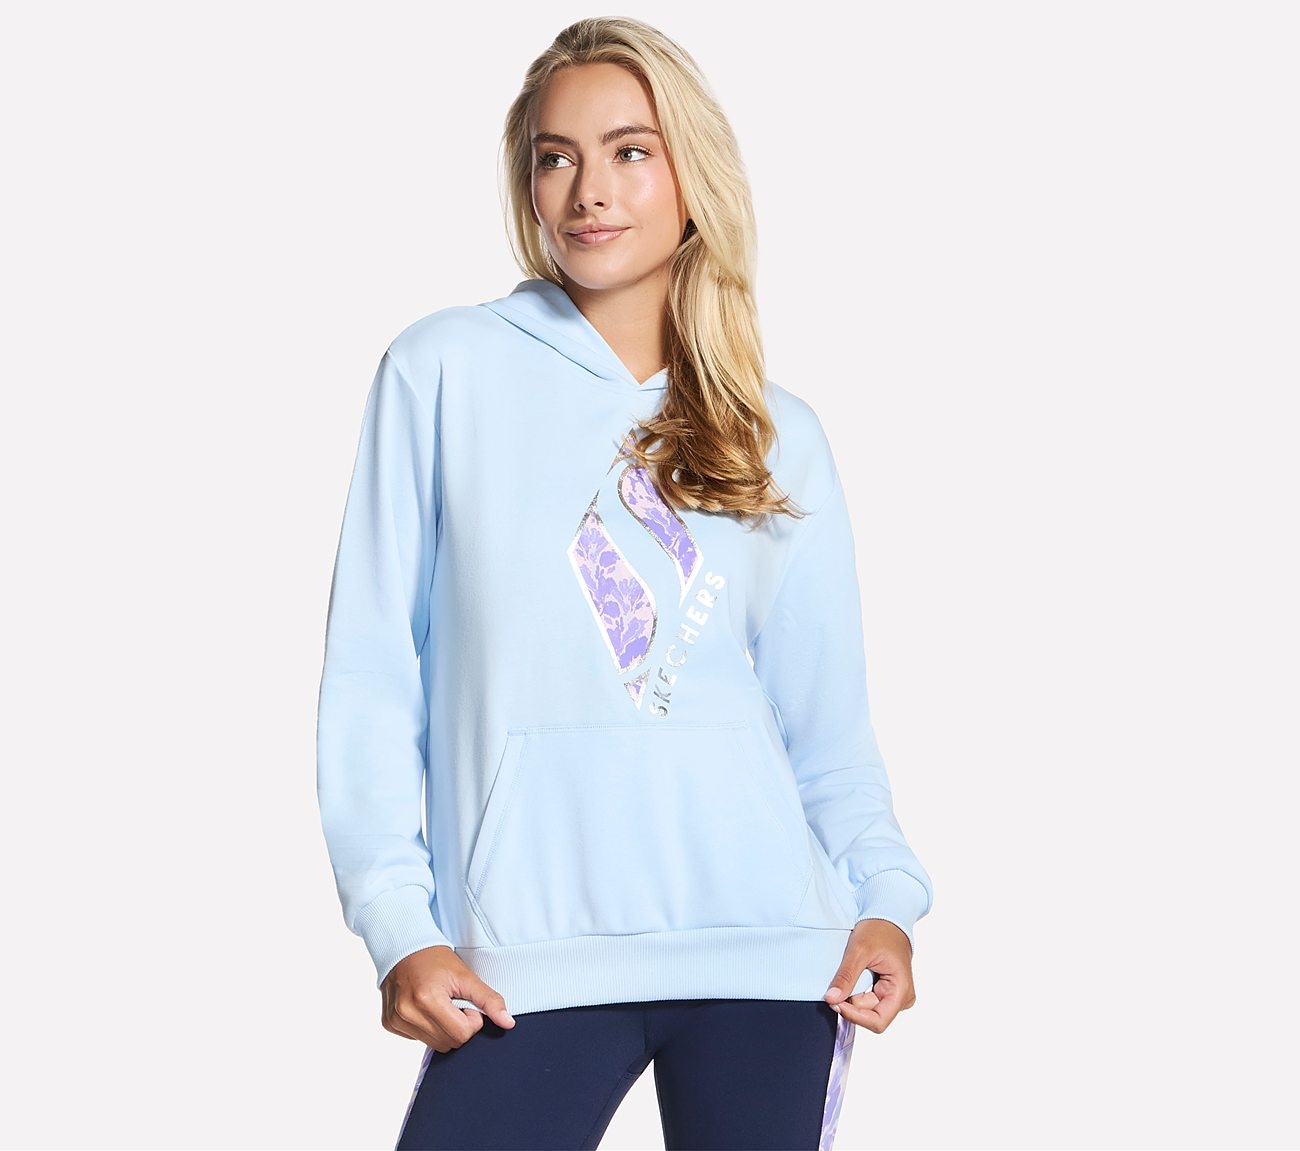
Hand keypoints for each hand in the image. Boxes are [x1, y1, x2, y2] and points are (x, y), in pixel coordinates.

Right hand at [381, 945, 515, 1052]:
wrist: (404, 947)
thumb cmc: (436, 959)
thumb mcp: (466, 976)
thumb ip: (489, 1000)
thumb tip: (508, 1023)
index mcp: (427, 999)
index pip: (462, 1034)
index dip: (471, 1021)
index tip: (466, 1003)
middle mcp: (407, 1012)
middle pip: (448, 1043)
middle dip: (458, 1026)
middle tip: (454, 1003)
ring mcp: (396, 1020)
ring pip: (434, 1045)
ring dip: (444, 1029)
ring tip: (440, 1005)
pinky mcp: (389, 1024)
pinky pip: (419, 1039)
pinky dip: (427, 1028)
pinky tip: (425, 1008)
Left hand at [823, 918, 916, 1033]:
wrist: (888, 916)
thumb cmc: (880, 929)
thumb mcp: (859, 949)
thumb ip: (846, 976)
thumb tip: (831, 999)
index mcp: (901, 991)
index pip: (877, 1021)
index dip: (855, 1016)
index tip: (835, 1002)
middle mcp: (900, 998)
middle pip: (870, 1015)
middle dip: (850, 1003)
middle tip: (836, 985)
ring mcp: (893, 995)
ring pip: (866, 1008)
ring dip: (852, 996)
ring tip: (849, 974)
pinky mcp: (885, 990)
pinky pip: (866, 999)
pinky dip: (855, 991)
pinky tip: (853, 977)